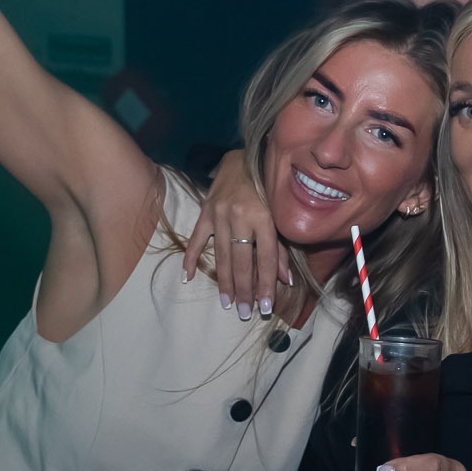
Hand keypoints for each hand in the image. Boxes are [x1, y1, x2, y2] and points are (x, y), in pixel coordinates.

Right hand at [180, 148, 287, 320]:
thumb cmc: (267, 189)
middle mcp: (241, 216)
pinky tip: (186, 277)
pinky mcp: (205, 211)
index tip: (266, 307)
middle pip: (243, 261)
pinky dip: (190, 258)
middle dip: (244, 289)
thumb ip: (281, 247)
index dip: (266, 284)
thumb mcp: (280, 215)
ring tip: (227, 303)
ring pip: (222, 255)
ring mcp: (220, 214)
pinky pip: (196, 238)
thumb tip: (284, 280)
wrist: (244, 158)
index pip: (267, 258)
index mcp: (264, 217)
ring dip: (225, 281)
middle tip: (244, 312)